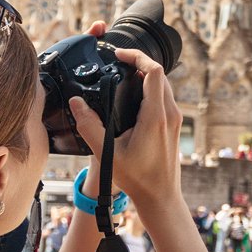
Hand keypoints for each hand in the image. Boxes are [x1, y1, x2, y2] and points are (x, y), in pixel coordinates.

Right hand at [68, 47, 182, 209]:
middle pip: (159, 75)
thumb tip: (76, 102)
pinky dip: (151, 89)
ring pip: (164, 85)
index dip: (137, 57)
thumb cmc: (137, 179)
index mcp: (156, 116)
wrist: (161, 197)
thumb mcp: (107, 154)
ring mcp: (175, 120)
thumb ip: (90, 126)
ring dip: (146, 75)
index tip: (119, 54)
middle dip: (140, 63)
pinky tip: (133, 95)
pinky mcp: (174, 126)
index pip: (153, 72)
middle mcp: (170, 114)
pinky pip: (165, 97)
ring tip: (123, 74)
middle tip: (118, 61)